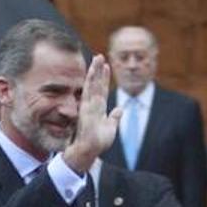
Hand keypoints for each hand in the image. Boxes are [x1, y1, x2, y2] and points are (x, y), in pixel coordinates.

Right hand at [63, 55, 123, 173]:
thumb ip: (114, 118)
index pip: (102, 90)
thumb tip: (120, 109)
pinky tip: (93, 71)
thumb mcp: (110, 128)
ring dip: (95, 71)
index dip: (105, 78)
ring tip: (97, 58)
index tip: (107, 66)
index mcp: (98, 108)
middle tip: (100, 56)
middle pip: (96, 84)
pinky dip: (91, 80)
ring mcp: (88, 105)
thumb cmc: (98, 142)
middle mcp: (92, 105)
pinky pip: (89, 91)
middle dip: (98, 70)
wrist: (88, 151)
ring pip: (92, 84)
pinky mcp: (86, 108)